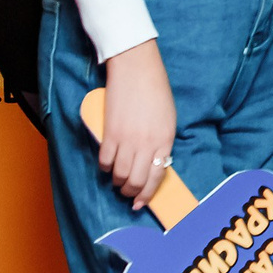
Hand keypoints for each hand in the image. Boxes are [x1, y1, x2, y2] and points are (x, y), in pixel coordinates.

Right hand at [101, 40, 177, 209]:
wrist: (137, 70)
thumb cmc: (156, 92)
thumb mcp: (168, 119)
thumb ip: (162, 142)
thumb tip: (154, 162)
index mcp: (165, 141)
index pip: (157, 177)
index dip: (148, 194)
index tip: (141, 203)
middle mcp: (147, 145)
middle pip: (137, 181)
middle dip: (131, 192)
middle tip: (127, 193)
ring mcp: (127, 140)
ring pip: (119, 175)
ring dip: (117, 182)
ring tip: (117, 180)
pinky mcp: (110, 134)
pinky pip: (105, 161)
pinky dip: (104, 167)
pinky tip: (107, 165)